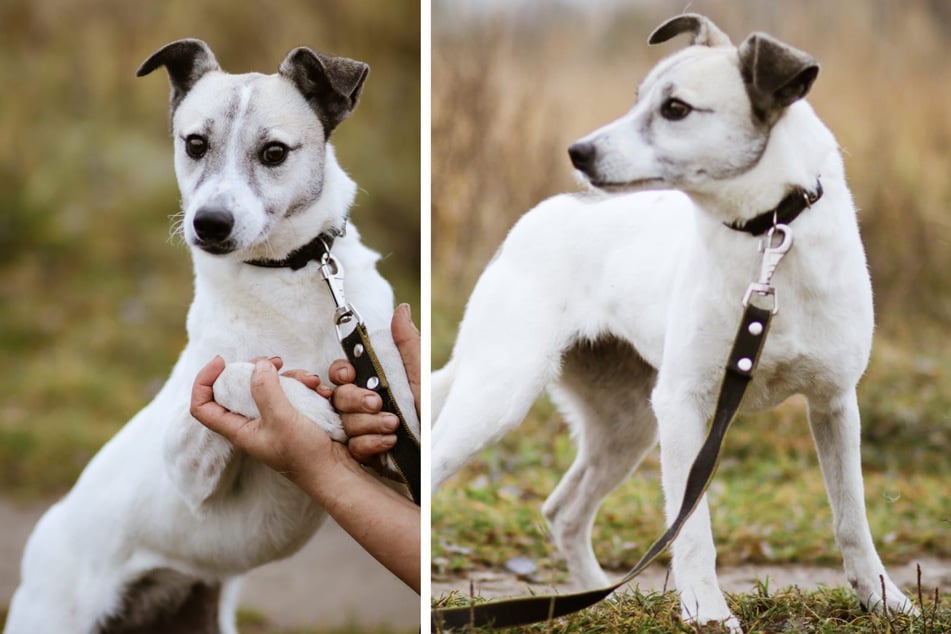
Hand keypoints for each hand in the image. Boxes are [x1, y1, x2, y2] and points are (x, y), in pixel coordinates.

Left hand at [190, 356, 348, 482]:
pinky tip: (320, 390)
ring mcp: (273, 419)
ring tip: (309, 380)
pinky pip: (292, 392)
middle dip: (256, 370)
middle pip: (238, 388)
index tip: (221, 361)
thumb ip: (265, 389)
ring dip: (290, 377)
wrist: (334, 472)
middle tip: (274, 362)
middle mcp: (252, 424)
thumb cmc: (305, 456)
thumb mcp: (281, 419)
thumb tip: (259, 365)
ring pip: (270, 386)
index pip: (203, 406)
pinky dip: (305, 386)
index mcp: (239, 430)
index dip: (204, 381)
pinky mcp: (293, 416)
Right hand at [331, 303, 420, 469]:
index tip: (349, 374)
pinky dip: (372, 443)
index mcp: (374, 382)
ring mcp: (362, 429)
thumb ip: (407, 344)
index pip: (342, 373)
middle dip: (358, 400)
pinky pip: (354, 446)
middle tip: (379, 403)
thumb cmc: (431, 410)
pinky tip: (390, 442)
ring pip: (345, 422)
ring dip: (371, 423)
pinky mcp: (364, 452)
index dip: (340, 372)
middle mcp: (363, 405)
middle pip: (339, 396)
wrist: (438, 447)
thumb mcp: (420, 375)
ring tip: (394, 425)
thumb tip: (402, 309)